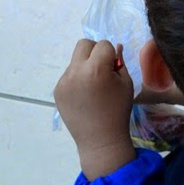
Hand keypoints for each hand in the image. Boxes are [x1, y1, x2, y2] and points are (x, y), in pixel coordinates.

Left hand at [54, 39, 136, 180]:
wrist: (100, 140)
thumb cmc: (118, 111)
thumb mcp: (126, 84)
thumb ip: (120, 62)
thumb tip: (116, 47)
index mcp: (96, 69)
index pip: (103, 44)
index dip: (111, 54)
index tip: (114, 68)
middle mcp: (76, 71)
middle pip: (84, 44)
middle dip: (95, 51)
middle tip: (102, 69)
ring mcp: (64, 81)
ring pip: (75, 60)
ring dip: (85, 66)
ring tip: (92, 87)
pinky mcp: (57, 91)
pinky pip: (68, 75)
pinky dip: (77, 79)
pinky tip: (84, 96)